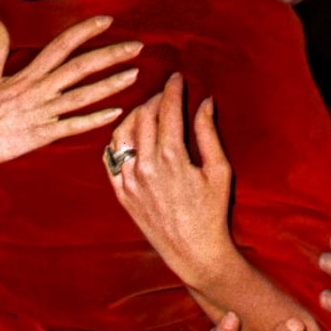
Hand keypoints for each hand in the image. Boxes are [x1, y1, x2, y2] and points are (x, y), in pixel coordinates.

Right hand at [0, 14, 142, 177]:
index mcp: (27, 74)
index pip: (61, 45)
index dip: (85, 31)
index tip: (107, 21)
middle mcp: (39, 90)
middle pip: (81, 68)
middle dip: (110, 55)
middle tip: (136, 47)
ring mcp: (43, 114)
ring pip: (84, 96)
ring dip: (111, 85)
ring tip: (134, 74)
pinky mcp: (43, 136)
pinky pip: (74, 126)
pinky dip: (96, 119)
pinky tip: (116, 113)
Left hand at [104, 73, 231, 290]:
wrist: (193, 252)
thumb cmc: (212, 212)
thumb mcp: (219, 171)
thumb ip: (209, 134)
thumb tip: (205, 102)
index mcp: (171, 157)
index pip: (167, 110)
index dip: (172, 89)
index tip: (176, 78)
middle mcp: (145, 166)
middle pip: (143, 116)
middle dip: (155, 99)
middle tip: (166, 94)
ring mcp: (129, 180)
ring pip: (122, 132)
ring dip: (134, 116)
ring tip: (148, 111)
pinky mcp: (121, 193)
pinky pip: (110, 157)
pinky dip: (118, 139)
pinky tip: (130, 134)